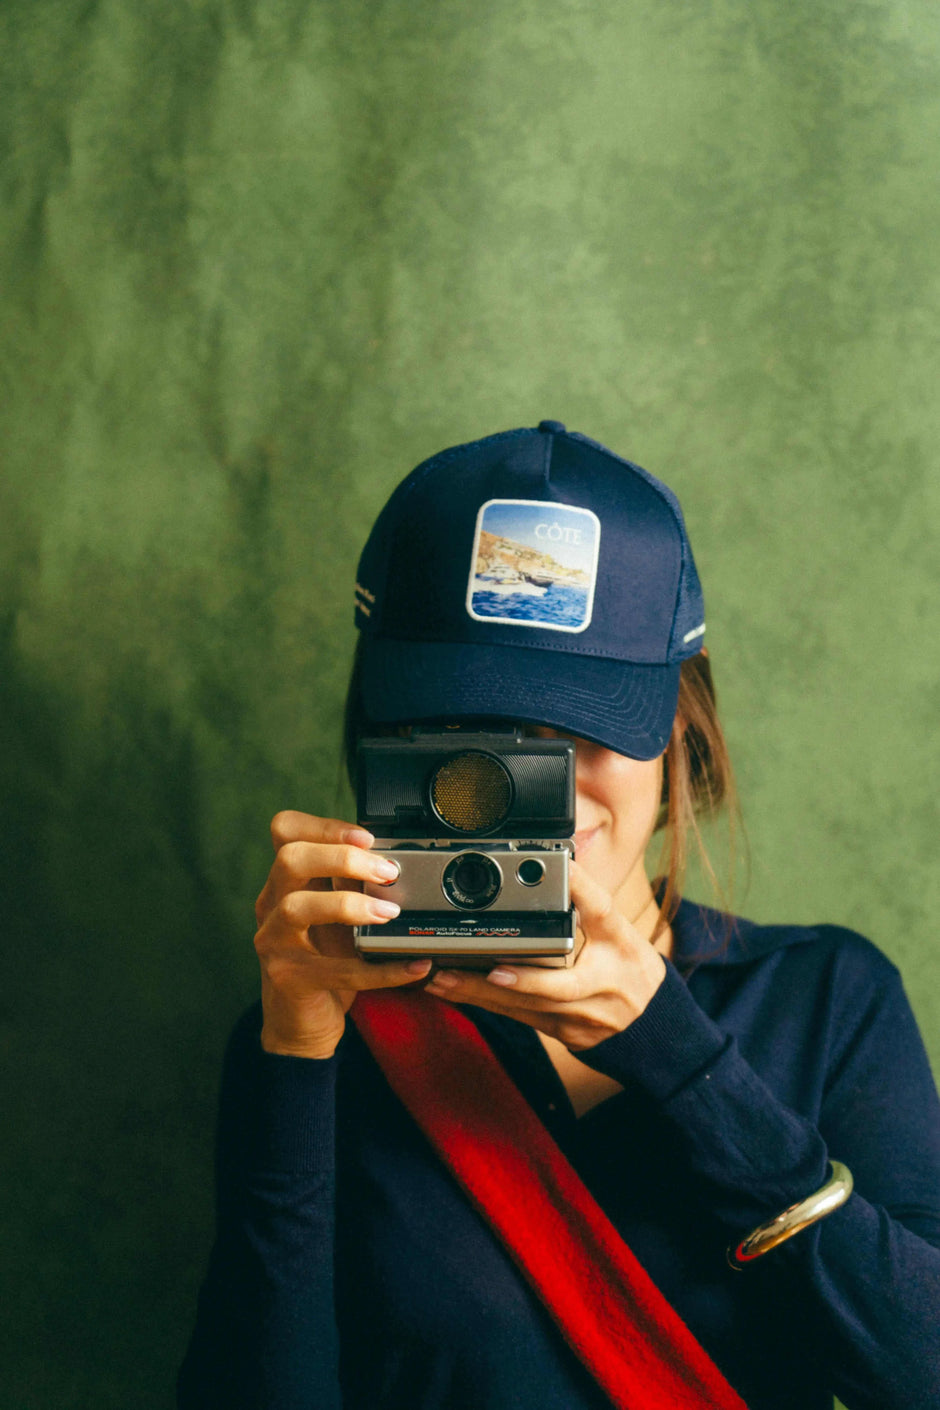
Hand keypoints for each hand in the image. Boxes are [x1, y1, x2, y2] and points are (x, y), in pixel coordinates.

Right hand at [254, 811, 431, 1058]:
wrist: (299, 1022)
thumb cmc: (321, 959)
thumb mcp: (335, 914)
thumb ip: (351, 883)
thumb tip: (392, 857)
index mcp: (285, 882)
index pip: (285, 831)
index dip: (325, 826)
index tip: (366, 837)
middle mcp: (271, 905)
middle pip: (290, 859)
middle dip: (341, 857)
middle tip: (386, 871)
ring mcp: (275, 943)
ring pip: (295, 908)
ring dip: (349, 904)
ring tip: (389, 912)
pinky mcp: (291, 980)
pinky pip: (337, 971)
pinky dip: (382, 970)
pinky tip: (414, 966)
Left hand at [423, 861, 666, 1050]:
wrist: (654, 1025)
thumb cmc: (631, 966)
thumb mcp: (618, 929)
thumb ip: (588, 899)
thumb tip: (560, 861)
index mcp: (620, 944)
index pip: (602, 911)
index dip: (578, 894)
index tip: (554, 878)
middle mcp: (603, 982)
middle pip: (555, 984)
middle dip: (513, 977)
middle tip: (475, 964)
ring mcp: (582, 1014)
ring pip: (527, 1006)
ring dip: (481, 993)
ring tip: (443, 978)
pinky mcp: (561, 1030)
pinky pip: (518, 1017)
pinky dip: (485, 1004)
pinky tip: (453, 992)